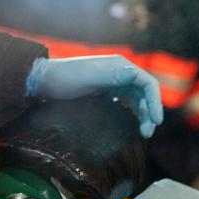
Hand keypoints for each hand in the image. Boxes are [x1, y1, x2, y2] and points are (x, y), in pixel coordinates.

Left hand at [25, 55, 163, 136]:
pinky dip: (131, 113)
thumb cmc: (65, 79)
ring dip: (142, 114)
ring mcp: (112, 82)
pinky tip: (130, 124)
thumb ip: (113, 76)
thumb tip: (135, 73)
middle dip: (149, 112)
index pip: (147, 83)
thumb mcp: (89, 77)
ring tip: (142, 133)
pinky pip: (125, 102)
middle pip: (144, 93)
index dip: (155, 101)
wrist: (42, 81)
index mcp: (120, 66)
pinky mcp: (105, 91)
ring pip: (136, 99)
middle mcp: (120, 72)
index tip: (156, 121)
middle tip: (148, 133)